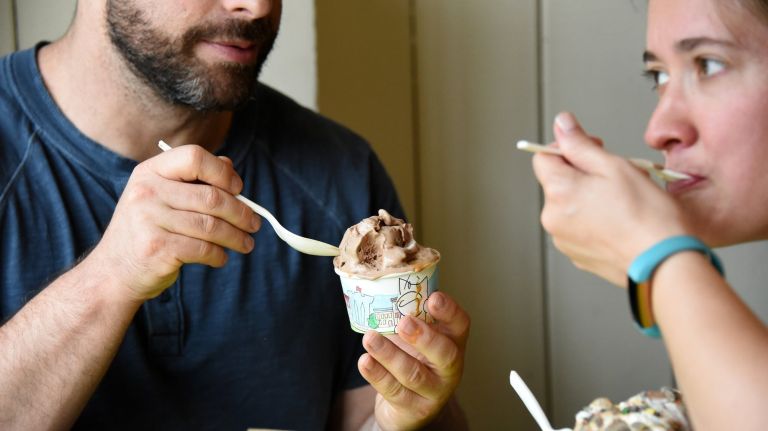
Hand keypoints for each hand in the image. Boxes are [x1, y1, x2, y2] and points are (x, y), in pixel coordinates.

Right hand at [86, 145, 260, 300]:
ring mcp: (149, 220)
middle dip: (241, 213)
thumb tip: (231, 167)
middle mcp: (146, 192)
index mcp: (149, 172)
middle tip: (255, 224)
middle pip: (211, 197)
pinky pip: (204, 249)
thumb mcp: (160, 197)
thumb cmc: (147, 231)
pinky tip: (221, 257)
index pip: (194, 157)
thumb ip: (192, 180)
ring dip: (236, 237)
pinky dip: (219, 255)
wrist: (113, 273)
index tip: (238, 189)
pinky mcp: (157, 248)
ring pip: (212, 226)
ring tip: (246, 244)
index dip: (223, 172)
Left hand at [358, 292, 469, 429]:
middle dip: (424, 337)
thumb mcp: (417, 339)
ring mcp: (434, 391)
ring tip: (370, 339)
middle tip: (404, 322)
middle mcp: (449, 368)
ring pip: (414, 374)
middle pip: (445, 354)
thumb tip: (382, 285)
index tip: (434, 297)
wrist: (408, 408)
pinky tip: (365, 361)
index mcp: (453, 343)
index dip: (450, 311)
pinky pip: (394, 391)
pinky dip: (378, 375)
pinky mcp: (414, 409)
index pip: (460, 325)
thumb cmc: (413, 361)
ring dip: (390, 355)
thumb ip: (409, 316)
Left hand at [532, 112, 688, 284]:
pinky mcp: (578, 256)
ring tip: (625, 200)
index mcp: (558, 192)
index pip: (543, 157)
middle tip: (619, 175)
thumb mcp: (613, 166)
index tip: (592, 148)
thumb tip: (561, 124)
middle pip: (559, 181)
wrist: (664, 263)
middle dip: (584, 173)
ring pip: (571, 205)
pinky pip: (580, 227)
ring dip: (591, 196)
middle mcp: (552, 218)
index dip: (567, 147)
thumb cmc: (646, 215)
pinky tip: (622, 221)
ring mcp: (564, 240)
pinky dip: (596, 219)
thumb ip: (581, 144)